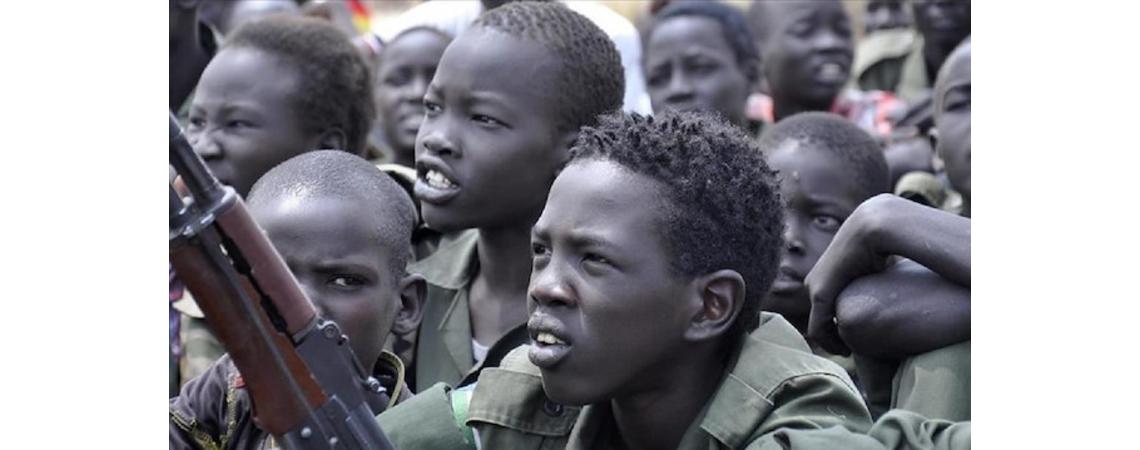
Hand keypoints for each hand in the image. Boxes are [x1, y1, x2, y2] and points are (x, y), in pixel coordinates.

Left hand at [805, 194, 895, 354]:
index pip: (828, 309)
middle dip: (834, 336)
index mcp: (828, 276)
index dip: (839, 327)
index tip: (855, 340)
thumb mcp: (874, 270)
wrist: (871, 228)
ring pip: (818, 326)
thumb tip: (884, 288)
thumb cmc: (882, 246)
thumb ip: (872, 283)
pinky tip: (844, 349)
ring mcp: (815, 287)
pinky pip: (818, 327)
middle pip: (821, 318)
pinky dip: (829, 341)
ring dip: (832, 341)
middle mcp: (815, 282)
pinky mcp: (819, 293)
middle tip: (849, 350)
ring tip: (848, 351)